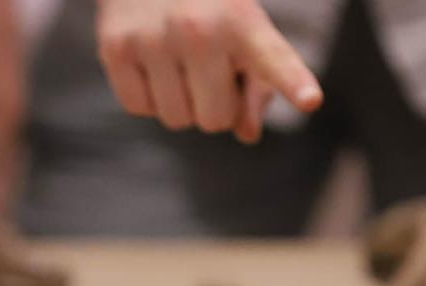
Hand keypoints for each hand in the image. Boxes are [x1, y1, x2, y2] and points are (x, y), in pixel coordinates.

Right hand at [96, 0, 321, 142]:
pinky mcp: (115, 47)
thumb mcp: (245, 30)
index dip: (292, 81)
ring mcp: (152, 38)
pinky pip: (139, 108)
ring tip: (178, 59)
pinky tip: (151, 59)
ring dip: (180, 102)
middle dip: (214, 106)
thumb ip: (258, 84)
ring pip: (176, 120)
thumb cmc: (208, 6)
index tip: (310, 99)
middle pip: (215, 121)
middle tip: (207, 68)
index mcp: (242, 20)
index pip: (271, 59)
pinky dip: (147, 95)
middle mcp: (197, 29)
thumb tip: (247, 134)